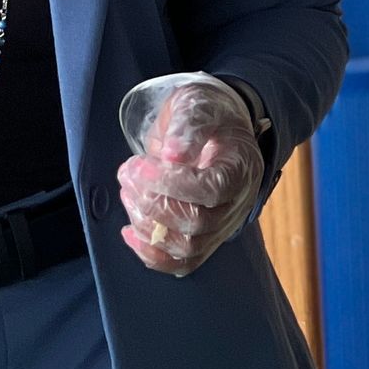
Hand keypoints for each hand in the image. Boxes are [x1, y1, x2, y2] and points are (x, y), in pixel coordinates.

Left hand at [117, 75, 263, 276]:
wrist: (210, 130)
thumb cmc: (205, 116)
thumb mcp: (197, 106)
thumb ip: (188, 127)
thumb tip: (172, 155)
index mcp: (240, 168)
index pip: (213, 190)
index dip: (171, 183)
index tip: (140, 165)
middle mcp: (235, 203)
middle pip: (197, 224)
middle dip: (152, 202)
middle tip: (128, 173)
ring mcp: (220, 225)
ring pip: (187, 247)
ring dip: (146, 225)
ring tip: (128, 192)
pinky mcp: (202, 239)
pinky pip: (181, 263)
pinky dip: (151, 255)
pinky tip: (129, 232)